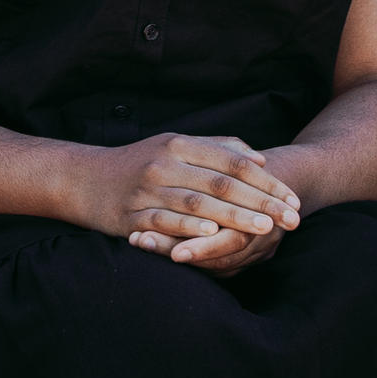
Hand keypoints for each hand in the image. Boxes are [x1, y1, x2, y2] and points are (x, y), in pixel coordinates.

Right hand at [77, 129, 304, 268]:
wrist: (82, 179)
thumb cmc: (138, 163)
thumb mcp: (175, 146)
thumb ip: (217, 148)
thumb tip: (259, 159)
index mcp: (180, 144)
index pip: (234, 162)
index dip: (267, 181)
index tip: (294, 198)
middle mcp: (165, 163)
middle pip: (223, 182)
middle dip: (261, 201)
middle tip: (292, 218)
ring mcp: (147, 189)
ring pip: (198, 202)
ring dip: (234, 216)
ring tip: (264, 228)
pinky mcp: (131, 215)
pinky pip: (165, 220)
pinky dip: (189, 226)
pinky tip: (211, 233)